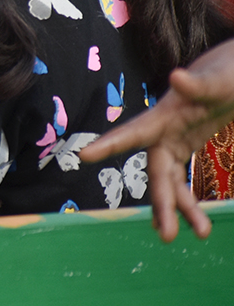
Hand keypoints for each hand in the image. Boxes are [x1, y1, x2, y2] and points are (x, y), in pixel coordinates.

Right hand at [81, 38, 233, 241]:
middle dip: (160, 202)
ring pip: (168, 179)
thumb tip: (175, 76)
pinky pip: (181, 177)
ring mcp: (175, 138)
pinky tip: (196, 222)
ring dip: (178, 207)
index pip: (135, 131)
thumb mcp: (221, 78)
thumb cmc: (229, 70)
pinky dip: (187, 198)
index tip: (85, 156)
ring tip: (200, 234)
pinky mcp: (186, 144)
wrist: (233, 71)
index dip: (109, 144)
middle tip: (165, 235)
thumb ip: (200, 83)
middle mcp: (165, 128)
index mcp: (167, 111)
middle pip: (156, 170)